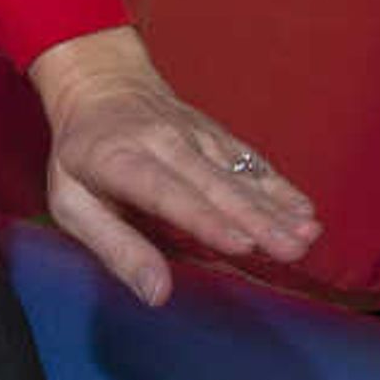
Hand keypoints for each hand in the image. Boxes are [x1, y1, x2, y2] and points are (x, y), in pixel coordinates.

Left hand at [27, 25, 319, 305]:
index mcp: (117, 160)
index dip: (204, 218)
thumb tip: (156, 294)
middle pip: (213, 185)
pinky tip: (305, 210)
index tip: (240, 244)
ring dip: (275, 205)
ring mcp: (194, 136)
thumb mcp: (72, 204)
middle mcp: (162, 143)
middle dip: (255, 219)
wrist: (100, 84)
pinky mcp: (217, 136)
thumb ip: (115, 249)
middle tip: (289, 250)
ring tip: (307, 234)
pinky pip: (250, 162)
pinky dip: (279, 185)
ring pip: (238, 174)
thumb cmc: (80, 158)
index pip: (165, 192)